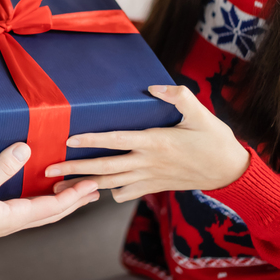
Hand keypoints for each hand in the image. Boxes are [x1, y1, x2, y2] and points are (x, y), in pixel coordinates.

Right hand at [0, 142, 100, 251]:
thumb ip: (1, 167)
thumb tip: (25, 148)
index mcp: (16, 216)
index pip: (54, 206)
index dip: (75, 195)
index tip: (92, 184)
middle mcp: (16, 222)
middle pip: (54, 212)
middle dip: (75, 201)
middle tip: (94, 189)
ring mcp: (6, 222)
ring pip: (42, 212)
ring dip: (61, 202)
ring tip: (74, 192)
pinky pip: (29, 210)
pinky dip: (43, 202)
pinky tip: (39, 193)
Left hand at [46, 85, 250, 201]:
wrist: (230, 172)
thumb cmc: (215, 140)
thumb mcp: (201, 113)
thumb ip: (178, 96)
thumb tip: (154, 87)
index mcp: (155, 142)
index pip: (116, 140)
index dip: (91, 140)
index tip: (67, 140)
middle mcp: (147, 163)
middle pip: (104, 168)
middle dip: (75, 170)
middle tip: (49, 171)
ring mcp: (149, 178)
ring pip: (110, 184)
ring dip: (84, 186)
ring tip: (59, 188)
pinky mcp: (154, 187)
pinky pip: (125, 193)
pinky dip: (109, 192)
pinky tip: (93, 191)